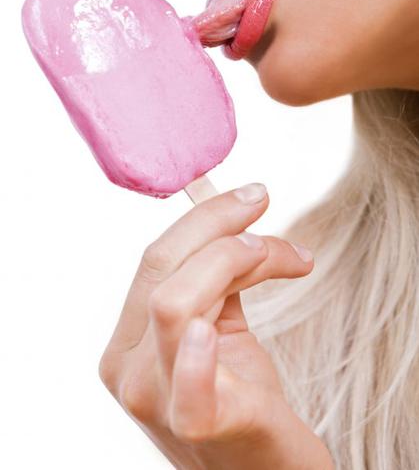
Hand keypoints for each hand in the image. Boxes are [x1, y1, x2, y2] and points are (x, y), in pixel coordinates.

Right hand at [98, 183, 333, 469]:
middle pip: (162, 270)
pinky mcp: (196, 425)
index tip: (252, 195)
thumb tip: (226, 203)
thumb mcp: (221, 320)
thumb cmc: (243, 393)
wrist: (266, 466)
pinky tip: (213, 332)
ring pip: (175, 303)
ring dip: (232, 261)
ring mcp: (155, 399)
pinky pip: (186, 385)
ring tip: (282, 255)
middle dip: (220, 227)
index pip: (155, 260)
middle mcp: (128, 370)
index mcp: (128, 342)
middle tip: (265, 209)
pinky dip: (197, 355)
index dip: (204, 218)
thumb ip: (217, 272)